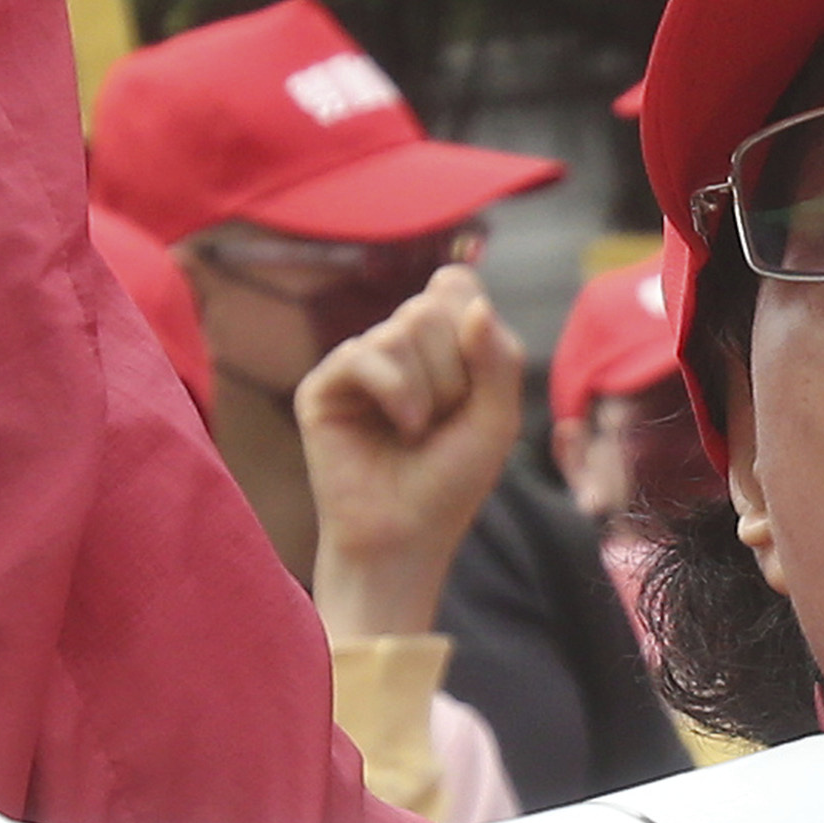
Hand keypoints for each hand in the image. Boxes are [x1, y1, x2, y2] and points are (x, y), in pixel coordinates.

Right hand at [298, 268, 523, 640]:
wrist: (405, 536)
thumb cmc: (451, 479)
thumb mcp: (497, 418)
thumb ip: (499, 357)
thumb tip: (472, 301)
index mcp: (436, 340)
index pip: (456, 286)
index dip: (473, 330)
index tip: (474, 386)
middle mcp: (394, 344)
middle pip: (431, 308)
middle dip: (454, 373)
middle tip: (443, 421)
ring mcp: (357, 362)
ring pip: (400, 331)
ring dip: (428, 392)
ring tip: (417, 432)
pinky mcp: (324, 386)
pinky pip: (363, 354)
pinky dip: (396, 394)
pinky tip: (400, 430)